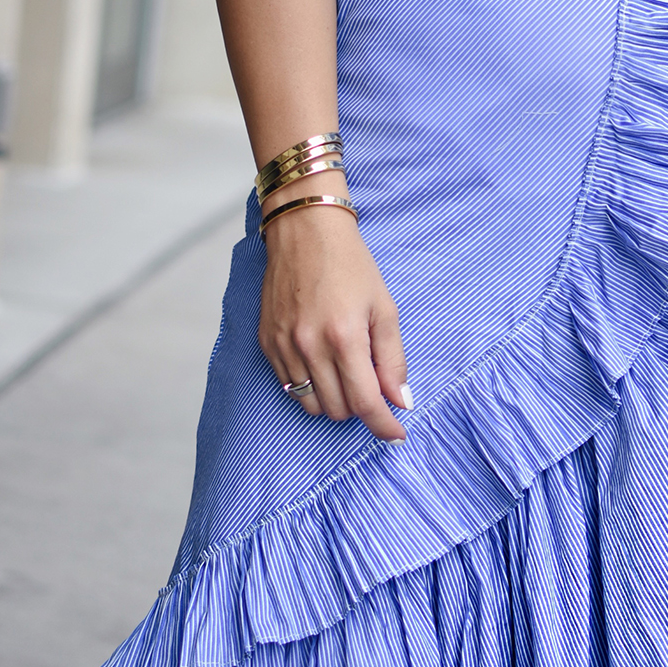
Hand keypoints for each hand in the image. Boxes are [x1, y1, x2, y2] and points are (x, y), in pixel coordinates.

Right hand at [259, 193, 409, 439]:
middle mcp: (310, 346)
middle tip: (370, 382)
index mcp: (344, 337)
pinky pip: (289, 385)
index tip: (395, 435)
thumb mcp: (383, 308)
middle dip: (360, 406)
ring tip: (345, 372)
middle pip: (339, 409)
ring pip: (311, 404)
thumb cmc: (351, 265)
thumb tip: (400, 401)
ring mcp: (284, 346)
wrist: (305, 231)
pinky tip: (320, 361)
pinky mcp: (267, 342)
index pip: (366, 402)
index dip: (383, 426)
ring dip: (334, 400)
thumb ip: (392, 359)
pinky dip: (309, 384)